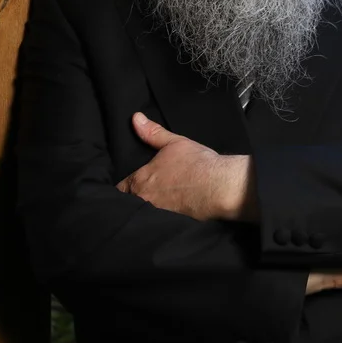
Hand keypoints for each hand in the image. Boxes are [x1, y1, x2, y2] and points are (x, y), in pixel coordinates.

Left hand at [116, 113, 254, 221]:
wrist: (220, 187)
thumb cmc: (197, 164)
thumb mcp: (173, 142)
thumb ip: (152, 132)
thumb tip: (135, 118)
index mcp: (140, 181)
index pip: (121, 188)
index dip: (123, 185)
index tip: (127, 183)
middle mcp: (145, 201)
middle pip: (130, 202)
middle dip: (132, 198)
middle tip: (140, 193)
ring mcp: (158, 214)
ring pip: (144, 212)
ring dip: (146, 208)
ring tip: (156, 202)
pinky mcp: (172, 224)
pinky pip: (158, 222)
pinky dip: (160, 218)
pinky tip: (170, 211)